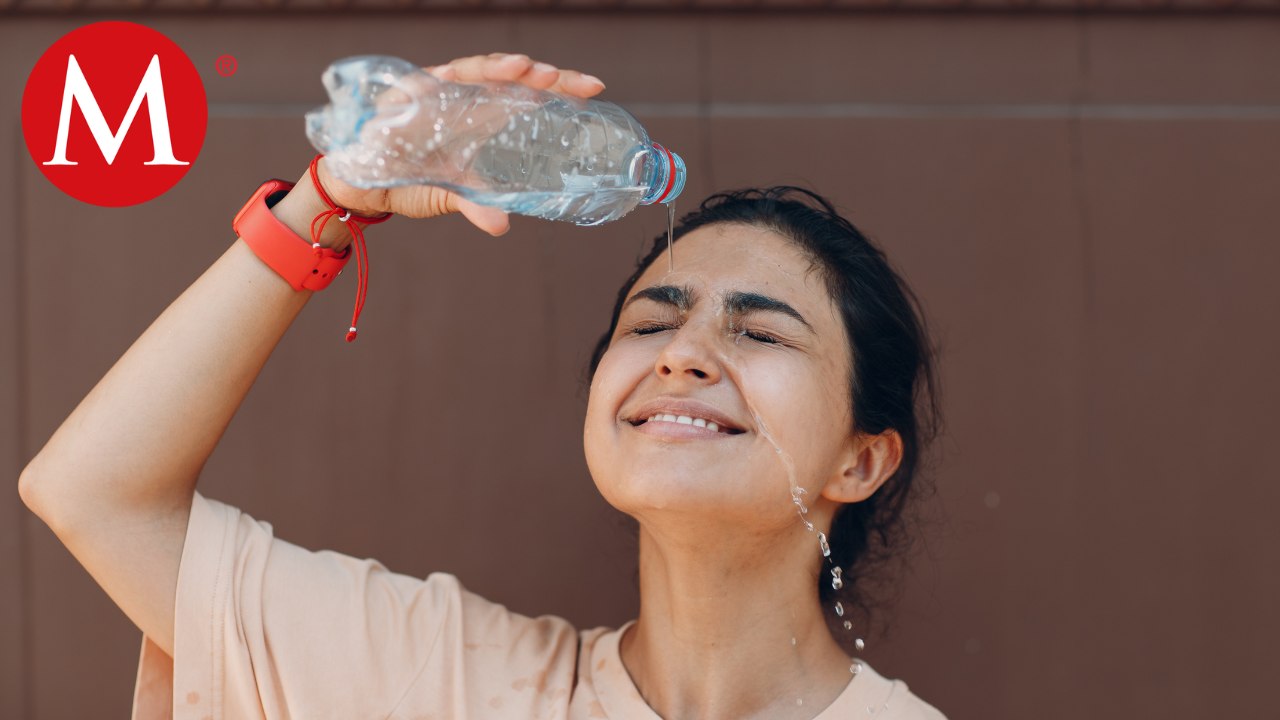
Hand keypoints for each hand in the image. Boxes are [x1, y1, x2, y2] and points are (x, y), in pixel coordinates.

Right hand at [317, 53, 606, 236]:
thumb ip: (478, 206)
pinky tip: (482, 74)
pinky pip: (436, 76)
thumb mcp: (451, 196)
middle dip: (541, 74)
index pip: (530, 96)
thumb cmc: (412, 181)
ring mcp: (440, 89)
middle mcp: (467, 97)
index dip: (562, 90)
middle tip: (567, 81)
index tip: (594, 90)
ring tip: (528, 70)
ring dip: (503, 68)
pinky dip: (458, 74)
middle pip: (511, 77)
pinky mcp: (410, 89)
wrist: (363, 184)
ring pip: (479, 69)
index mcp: (486, 117)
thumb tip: (502, 226)